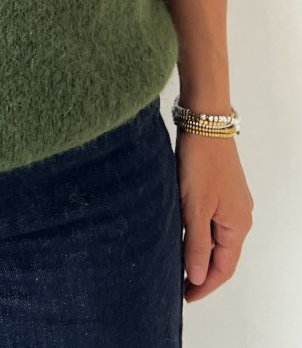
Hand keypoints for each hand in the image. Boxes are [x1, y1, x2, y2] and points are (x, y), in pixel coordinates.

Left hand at [174, 130, 253, 302]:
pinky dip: (200, 234)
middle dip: (203, 272)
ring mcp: (233, 201)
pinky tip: (184, 234)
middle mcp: (240, 216)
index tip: (186, 297)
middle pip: (223, 255)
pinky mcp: (222, 189)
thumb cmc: (201, 163)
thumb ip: (197, 244)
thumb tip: (198, 276)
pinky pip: (213, 221)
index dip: (205, 285)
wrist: (205, 122)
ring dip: (201, 253)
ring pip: (217, 238)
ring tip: (179, 264)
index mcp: (238, 225)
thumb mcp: (195, 207)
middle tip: (179, 285)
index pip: (224, 268)